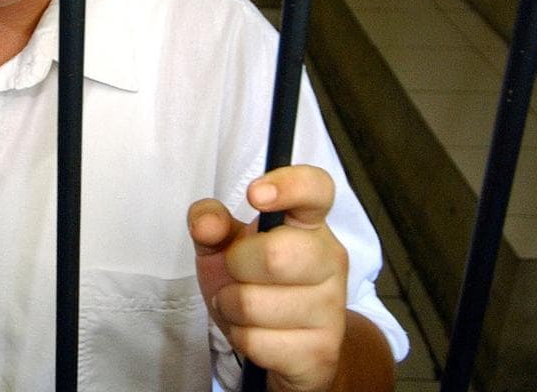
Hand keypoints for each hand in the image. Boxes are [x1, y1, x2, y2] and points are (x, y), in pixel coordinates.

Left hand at [188, 165, 348, 391]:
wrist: (288, 345)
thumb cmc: (254, 282)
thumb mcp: (225, 246)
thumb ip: (211, 223)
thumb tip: (205, 222)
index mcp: (309, 223)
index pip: (316, 189)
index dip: (288, 185)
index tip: (255, 195)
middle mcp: (330, 260)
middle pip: (275, 254)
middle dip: (236, 266)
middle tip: (236, 272)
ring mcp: (331, 307)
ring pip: (255, 304)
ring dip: (231, 306)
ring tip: (241, 305)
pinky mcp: (321, 351)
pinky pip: (257, 342)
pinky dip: (240, 338)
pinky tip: (254, 332)